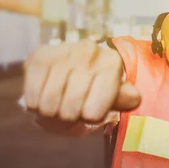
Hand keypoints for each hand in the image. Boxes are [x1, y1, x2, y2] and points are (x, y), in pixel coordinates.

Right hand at [23, 39, 140, 123]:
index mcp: (112, 63)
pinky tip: (44, 94)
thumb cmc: (90, 93)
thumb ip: (121, 99)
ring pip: (50, 104)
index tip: (92, 109)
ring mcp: (64, 51)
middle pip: (71, 109)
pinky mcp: (39, 55)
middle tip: (71, 108)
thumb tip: (135, 97)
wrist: (64, 78)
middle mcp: (90, 51)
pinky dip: (35, 103)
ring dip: (50, 111)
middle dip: (68, 116)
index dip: (89, 116)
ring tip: (58, 102)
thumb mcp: (109, 100)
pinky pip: (33, 95)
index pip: (95, 111)